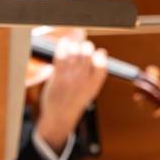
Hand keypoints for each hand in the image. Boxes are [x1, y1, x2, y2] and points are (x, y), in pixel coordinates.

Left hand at [35, 35, 108, 152]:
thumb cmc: (75, 101)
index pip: (102, 64)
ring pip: (74, 51)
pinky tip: (64, 43)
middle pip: (87, 53)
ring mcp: (70, 77)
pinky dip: (63, 46)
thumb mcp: (92, 90)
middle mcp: (83, 80)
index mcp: (94, 85)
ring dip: (74, 45)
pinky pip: (61, 55)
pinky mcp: (57, 75)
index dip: (101, 54)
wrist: (59, 117)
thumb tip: (101, 52)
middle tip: (84, 48)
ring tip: (74, 47)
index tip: (99, 52)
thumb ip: (96, 73)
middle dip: (86, 46)